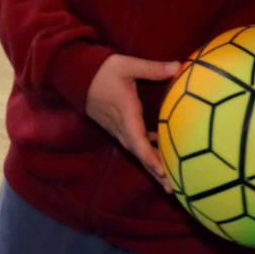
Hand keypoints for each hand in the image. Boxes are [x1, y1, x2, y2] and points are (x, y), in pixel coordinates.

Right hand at [85, 54, 181, 192]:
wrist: (76, 75)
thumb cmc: (101, 70)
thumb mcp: (126, 65)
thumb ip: (152, 68)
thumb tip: (178, 67)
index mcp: (125, 113)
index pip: (138, 140)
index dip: (150, 157)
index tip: (162, 172)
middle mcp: (120, 126)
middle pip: (139, 154)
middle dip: (155, 171)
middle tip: (173, 188)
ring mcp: (116, 128)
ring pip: (136, 151)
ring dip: (151, 165)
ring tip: (169, 180)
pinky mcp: (115, 126)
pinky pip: (132, 144)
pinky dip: (146, 152)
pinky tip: (160, 150)